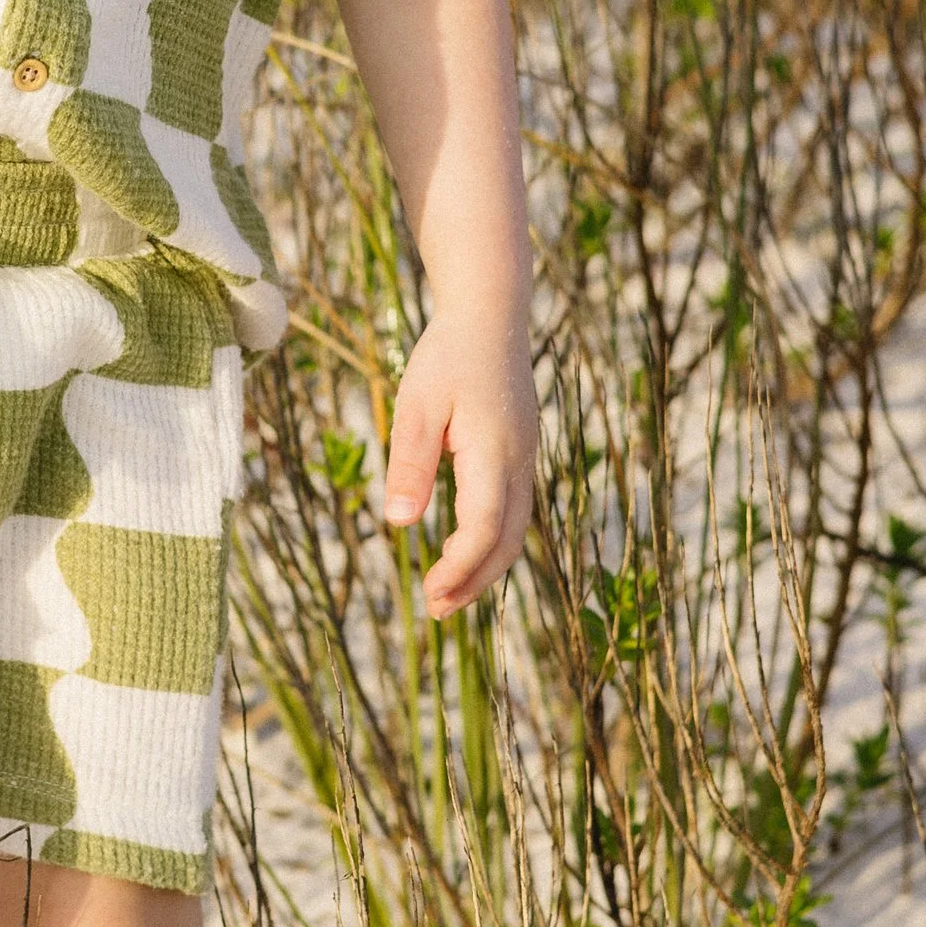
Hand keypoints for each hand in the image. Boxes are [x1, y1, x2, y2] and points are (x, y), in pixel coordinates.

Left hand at [378, 303, 536, 617]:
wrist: (490, 316)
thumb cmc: (446, 357)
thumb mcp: (416, 406)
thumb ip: (409, 465)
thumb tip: (399, 524)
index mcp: (495, 453)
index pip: (483, 529)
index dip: (459, 569)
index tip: (428, 595)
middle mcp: (520, 463)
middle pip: (508, 541)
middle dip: (475, 581)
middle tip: (436, 610)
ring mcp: (526, 459)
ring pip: (515, 529)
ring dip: (485, 566)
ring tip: (447, 593)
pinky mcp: (520, 454)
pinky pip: (513, 510)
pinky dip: (492, 541)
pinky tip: (462, 550)